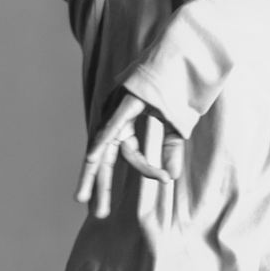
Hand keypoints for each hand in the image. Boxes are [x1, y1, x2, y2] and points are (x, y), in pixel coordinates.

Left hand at [74, 92, 184, 220]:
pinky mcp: (129, 98)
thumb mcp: (175, 127)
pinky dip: (103, 141)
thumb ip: (171, 150)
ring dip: (93, 173)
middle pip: (103, 158)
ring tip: (84, 197)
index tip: (160, 182)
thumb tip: (171, 178)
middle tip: (94, 213)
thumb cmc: (178, 90)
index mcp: (124, 124)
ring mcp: (120, 107)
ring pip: (102, 146)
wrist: (185, 57)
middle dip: (98, 186)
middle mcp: (116, 118)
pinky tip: (92, 158)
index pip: (128, 156)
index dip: (142, 171)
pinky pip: (115, 124)